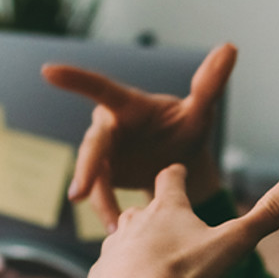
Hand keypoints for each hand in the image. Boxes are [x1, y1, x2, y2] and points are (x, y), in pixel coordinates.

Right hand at [42, 43, 236, 231]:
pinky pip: (99, 194)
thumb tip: (230, 47)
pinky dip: (108, 211)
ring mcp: (103, 153)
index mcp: (128, 105)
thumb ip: (209, 84)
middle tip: (79, 193)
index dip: (76, 79)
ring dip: (99, 199)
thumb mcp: (200, 111)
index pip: (101, 89)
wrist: (181, 165)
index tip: (48, 71)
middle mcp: (109, 126)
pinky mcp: (102, 176)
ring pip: (92, 175)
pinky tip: (119, 230)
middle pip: (93, 145)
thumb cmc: (186, 128)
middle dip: (86, 168)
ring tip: (115, 225)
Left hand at [77, 164, 278, 277]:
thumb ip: (269, 214)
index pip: (169, 179)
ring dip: (144, 265)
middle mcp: (132, 225)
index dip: (175, 175)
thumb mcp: (234, 242)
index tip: (177, 171)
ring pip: (127, 253)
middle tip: (175, 241)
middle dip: (155, 223)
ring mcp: (111, 254)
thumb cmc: (183, 273)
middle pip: (141, 214)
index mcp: (165, 210)